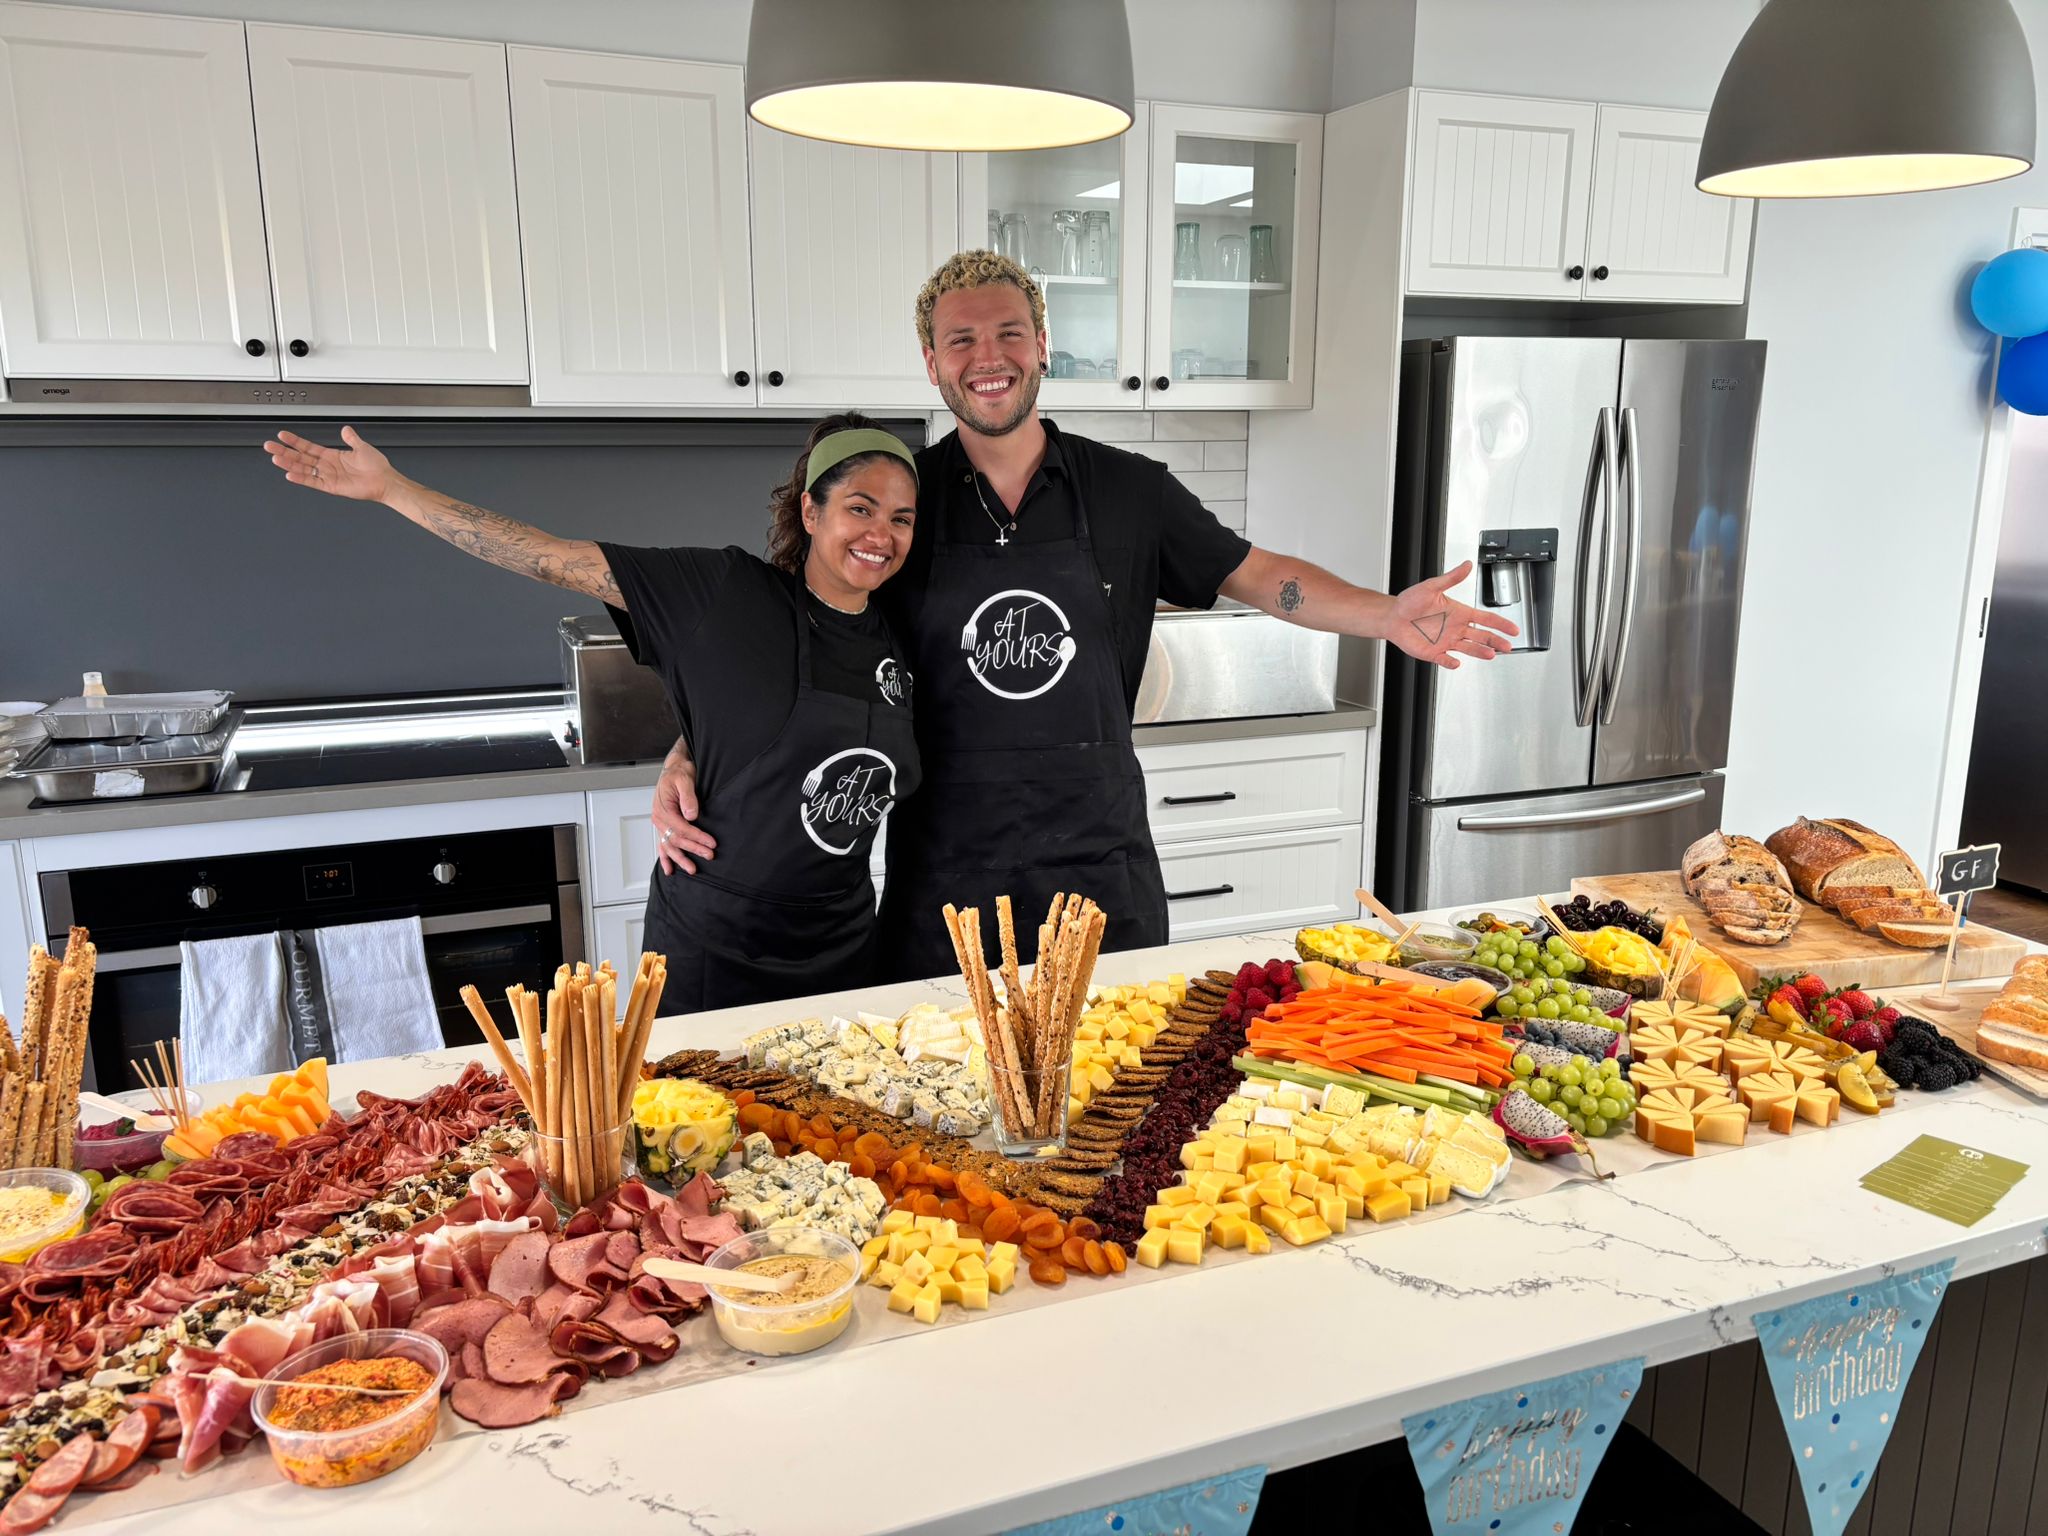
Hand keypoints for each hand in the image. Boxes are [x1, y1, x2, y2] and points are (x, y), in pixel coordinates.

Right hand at [264, 425, 400, 502]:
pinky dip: (301, 478)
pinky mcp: (331, 486)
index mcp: (332, 456)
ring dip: (289, 463)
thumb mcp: (362, 447)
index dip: (295, 441)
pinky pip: (313, 481)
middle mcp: (327, 466)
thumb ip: (351, 438)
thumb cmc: (377, 467)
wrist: (385, 481)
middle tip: (269, 446)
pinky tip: (289, 473)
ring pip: (303, 469)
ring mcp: (328, 476)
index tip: (282, 435)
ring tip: (275, 458)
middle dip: (284, 451)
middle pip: (301, 457)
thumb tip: (345, 429)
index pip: (308, 447)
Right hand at [653, 752, 715, 875]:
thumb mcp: (685, 780)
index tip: (711, 843)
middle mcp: (659, 818)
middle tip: (709, 855)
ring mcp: (660, 823)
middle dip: (693, 849)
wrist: (673, 768)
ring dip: (680, 858)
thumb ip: (688, 797)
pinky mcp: (664, 825)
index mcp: (663, 808)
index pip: (681, 828)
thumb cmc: (679, 772)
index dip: (697, 837)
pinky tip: (669, 869)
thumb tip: (691, 815)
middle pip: (676, 839)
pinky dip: (665, 857)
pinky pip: (663, 844)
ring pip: (669, 845)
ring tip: (692, 869)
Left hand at [1389, 562, 1516, 668]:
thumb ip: (1451, 577)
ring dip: (1480, 651)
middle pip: (1482, 636)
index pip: (1485, 619)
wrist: (1392, 616)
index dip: (1500, 624)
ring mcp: (1446, 641)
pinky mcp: (1434, 652)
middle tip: (1507, 646)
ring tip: (1490, 654)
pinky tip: (1456, 662)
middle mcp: (1456, 628)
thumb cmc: (1410, 601)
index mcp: (1459, 613)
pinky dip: (1451, 662)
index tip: (1513, 629)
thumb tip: (1467, 565)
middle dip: (1496, 641)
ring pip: (1469, 648)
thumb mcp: (1432, 586)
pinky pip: (1445, 660)